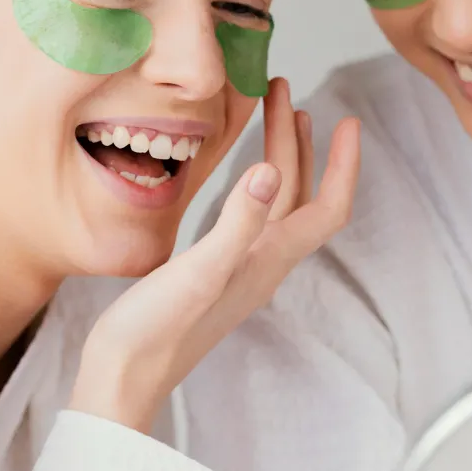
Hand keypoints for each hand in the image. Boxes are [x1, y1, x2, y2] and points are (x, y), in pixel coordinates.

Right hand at [71, 78, 360, 430]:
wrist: (122, 379)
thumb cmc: (156, 332)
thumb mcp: (198, 271)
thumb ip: (236, 224)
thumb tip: (270, 172)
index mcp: (267, 261)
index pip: (327, 208)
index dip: (344, 165)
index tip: (350, 121)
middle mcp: (262, 265)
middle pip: (300, 196)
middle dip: (301, 142)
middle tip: (285, 91)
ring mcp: (238, 270)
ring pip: (275, 204)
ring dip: (281, 158)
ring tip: (277, 116)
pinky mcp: (212, 273)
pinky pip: (248, 217)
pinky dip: (252, 182)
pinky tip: (238, 173)